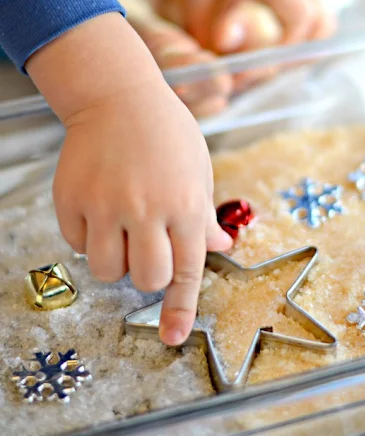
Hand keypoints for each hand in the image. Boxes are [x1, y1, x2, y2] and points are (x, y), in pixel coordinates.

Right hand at [26, 14, 231, 344]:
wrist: (118, 97)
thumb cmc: (166, 131)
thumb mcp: (199, 169)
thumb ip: (205, 215)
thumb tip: (221, 247)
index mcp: (184, 205)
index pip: (186, 271)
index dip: (179, 310)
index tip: (172, 338)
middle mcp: (146, 209)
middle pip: (144, 279)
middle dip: (147, 275)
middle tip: (147, 249)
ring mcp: (104, 205)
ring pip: (105, 270)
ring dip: (114, 259)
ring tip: (120, 227)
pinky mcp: (71, 199)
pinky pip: (75, 244)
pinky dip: (87, 236)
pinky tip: (98, 205)